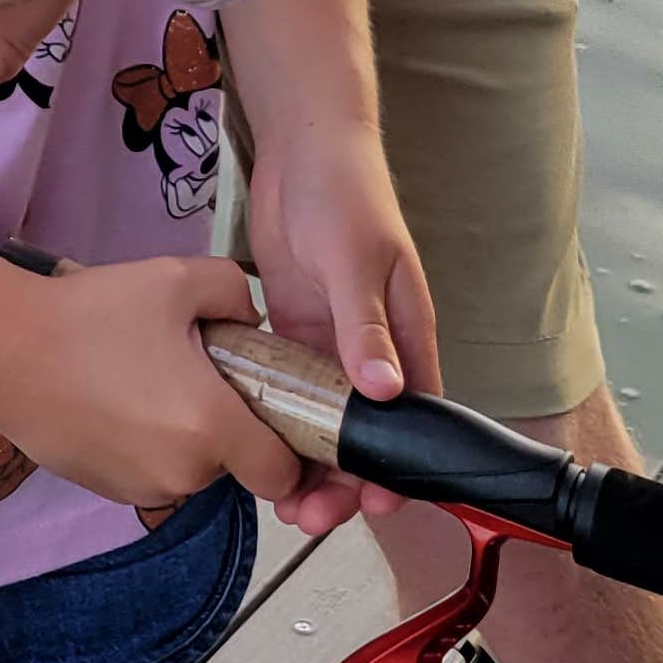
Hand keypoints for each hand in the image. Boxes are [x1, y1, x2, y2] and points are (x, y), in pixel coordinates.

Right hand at [0, 255, 300, 518]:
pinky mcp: (108, 491)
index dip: (287, 444)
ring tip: (145, 378)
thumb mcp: (177, 278)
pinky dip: (146, 445)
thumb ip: (236, 292)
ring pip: (191, 468)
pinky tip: (115, 399)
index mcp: (211, 428)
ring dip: (185, 435)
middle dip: (225, 424)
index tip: (267, 406)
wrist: (6, 350)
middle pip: (234, 465)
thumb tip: (252, 322)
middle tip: (191, 369)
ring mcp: (142, 490)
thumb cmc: (93, 315)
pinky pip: (150, 472)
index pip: (282, 474)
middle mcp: (184, 474)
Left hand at [241, 129, 439, 533]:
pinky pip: (289, 389)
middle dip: (341, 480)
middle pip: (363, 434)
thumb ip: (367, 327)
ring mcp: (331, 343)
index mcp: (406, 337)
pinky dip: (276, 420)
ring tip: (275, 496)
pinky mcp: (295, 330)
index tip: (371, 506)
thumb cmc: (347, 195)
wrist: (305, 148)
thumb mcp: (357, 261)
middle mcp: (372, 350)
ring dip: (305, 460)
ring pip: (324, 421)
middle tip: (303, 514)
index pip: (412, 420)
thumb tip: (382, 391)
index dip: (394, 469)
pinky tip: (250, 444)